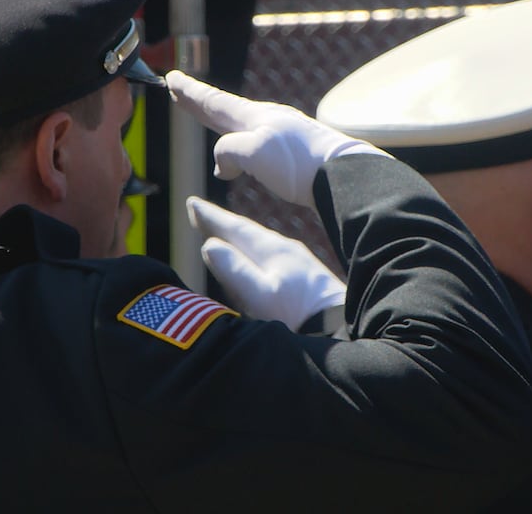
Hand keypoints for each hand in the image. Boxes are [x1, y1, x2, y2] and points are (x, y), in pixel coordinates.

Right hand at [166, 71, 388, 207]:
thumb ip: (228, 152)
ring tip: (208, 121)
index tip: (172, 77)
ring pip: (242, 128)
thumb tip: (224, 165)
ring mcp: (282, 138)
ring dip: (221, 125)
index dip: (190, 93)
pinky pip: (256, 149)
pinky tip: (240, 166)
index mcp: (254, 117)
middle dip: (200, 101)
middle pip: (225, 109)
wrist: (344, 177)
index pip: (214, 101)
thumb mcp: (252, 152)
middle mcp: (267, 122)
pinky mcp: (294, 158)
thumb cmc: (299, 162)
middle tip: (180, 89)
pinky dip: (240, 151)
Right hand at [186, 196, 345, 330]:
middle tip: (197, 209)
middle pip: (246, 230)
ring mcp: (298, 260)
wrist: (340, 327)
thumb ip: (235, 270)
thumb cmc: (298, 316)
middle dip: (221, 221)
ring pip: (260, 240)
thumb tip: (209, 245)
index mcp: (272, 251)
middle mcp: (285, 249)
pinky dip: (255, 247)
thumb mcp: (261, 296)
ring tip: (220, 230)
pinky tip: (256, 256)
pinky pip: (272, 252)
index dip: (211, 217)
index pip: (235, 228)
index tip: (191, 203)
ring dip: (238, 233)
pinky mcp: (307, 274)